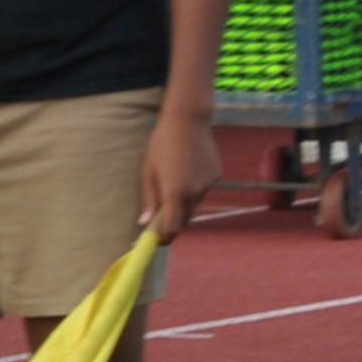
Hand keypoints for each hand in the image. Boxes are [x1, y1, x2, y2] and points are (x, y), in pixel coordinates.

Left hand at [140, 107, 219, 240]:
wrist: (188, 121)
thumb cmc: (161, 144)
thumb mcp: (148, 172)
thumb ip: (149, 200)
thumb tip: (145, 225)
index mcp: (175, 192)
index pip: (171, 227)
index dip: (163, 237)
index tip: (155, 241)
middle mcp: (195, 192)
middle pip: (184, 220)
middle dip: (172, 224)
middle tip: (158, 221)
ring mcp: (208, 185)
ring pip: (193, 206)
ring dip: (182, 206)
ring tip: (171, 183)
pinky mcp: (216, 177)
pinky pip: (202, 191)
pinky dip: (193, 190)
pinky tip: (185, 170)